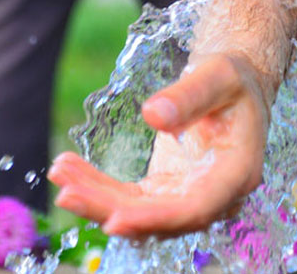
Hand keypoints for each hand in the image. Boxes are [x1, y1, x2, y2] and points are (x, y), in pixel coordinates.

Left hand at [48, 51, 271, 237]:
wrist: (234, 86)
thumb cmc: (232, 79)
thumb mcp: (217, 76)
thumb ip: (189, 96)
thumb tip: (153, 115)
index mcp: (236, 172)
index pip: (196, 208)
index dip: (156, 218)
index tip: (115, 219)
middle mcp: (215, 195)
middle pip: (160, 218)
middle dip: (110, 209)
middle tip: (67, 194)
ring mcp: (188, 196)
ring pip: (138, 212)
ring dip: (96, 199)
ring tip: (60, 173)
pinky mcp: (167, 191)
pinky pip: (128, 198)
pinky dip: (98, 187)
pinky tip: (70, 169)